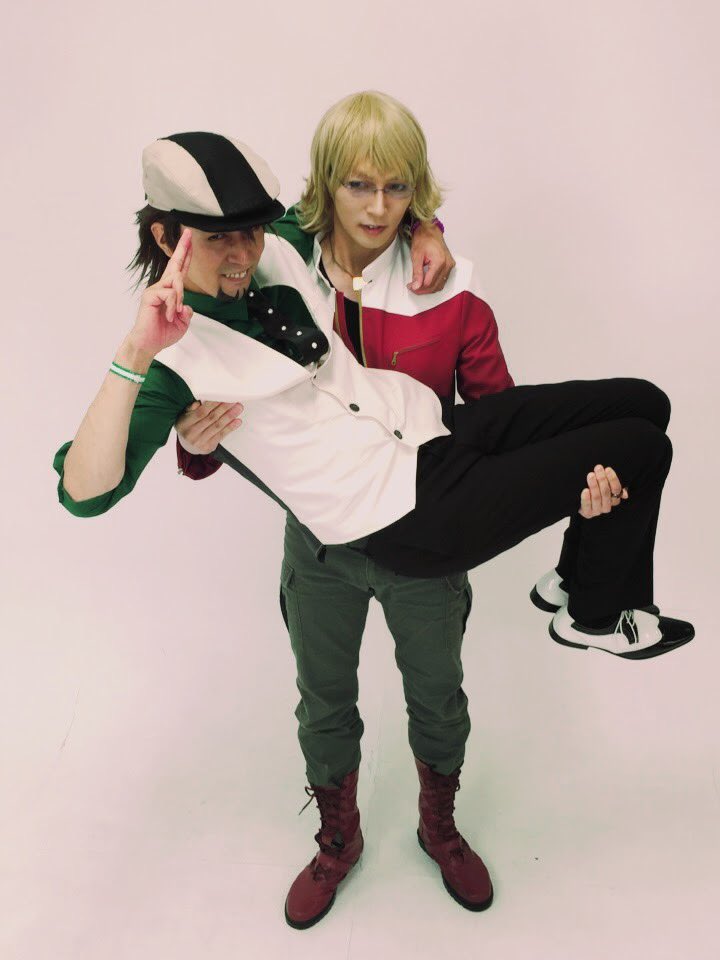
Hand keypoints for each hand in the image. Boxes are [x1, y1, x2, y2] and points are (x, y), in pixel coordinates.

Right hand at [127, 228, 194, 357]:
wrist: (148, 344)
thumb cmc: (162, 334)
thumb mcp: (182, 323)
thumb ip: (186, 312)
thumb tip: (187, 305)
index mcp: (169, 292)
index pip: (179, 270)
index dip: (185, 256)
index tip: (190, 241)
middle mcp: (161, 287)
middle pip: (175, 264)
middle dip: (183, 248)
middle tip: (189, 232)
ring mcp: (155, 289)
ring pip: (176, 282)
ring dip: (179, 298)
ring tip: (175, 313)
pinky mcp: (150, 295)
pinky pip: (170, 294)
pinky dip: (173, 306)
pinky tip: (169, 315)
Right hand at [175, 399, 242, 454]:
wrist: (188, 445)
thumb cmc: (188, 426)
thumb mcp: (185, 416)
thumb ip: (192, 408)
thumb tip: (200, 401)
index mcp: (184, 423)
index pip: (201, 412)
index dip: (212, 404)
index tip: (222, 397)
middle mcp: (191, 433)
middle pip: (211, 419)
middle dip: (224, 409)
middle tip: (234, 401)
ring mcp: (200, 441)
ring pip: (217, 426)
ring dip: (229, 416)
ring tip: (238, 408)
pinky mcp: (208, 447)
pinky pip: (221, 435)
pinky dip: (230, 428)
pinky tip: (237, 421)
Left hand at [407, 221, 455, 293]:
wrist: (430, 230)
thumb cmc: (424, 239)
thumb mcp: (416, 256)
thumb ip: (417, 273)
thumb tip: (416, 286)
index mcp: (439, 261)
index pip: (429, 282)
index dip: (418, 287)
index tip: (410, 286)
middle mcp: (447, 264)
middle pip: (435, 286)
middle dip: (423, 289)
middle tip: (413, 287)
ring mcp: (450, 265)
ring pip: (440, 285)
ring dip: (429, 288)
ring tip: (418, 285)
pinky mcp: (450, 266)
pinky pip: (443, 280)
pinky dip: (434, 283)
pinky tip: (426, 281)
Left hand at [578, 464, 628, 518]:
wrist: (583, 504)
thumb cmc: (596, 492)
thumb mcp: (606, 488)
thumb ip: (614, 488)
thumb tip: (625, 495)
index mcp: (614, 499)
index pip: (617, 489)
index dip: (612, 479)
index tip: (607, 469)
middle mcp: (607, 506)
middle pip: (606, 492)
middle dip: (602, 479)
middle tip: (598, 469)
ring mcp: (597, 511)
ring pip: (597, 498)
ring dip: (594, 485)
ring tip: (590, 475)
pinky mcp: (587, 513)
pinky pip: (587, 506)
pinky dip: (586, 498)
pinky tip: (585, 490)